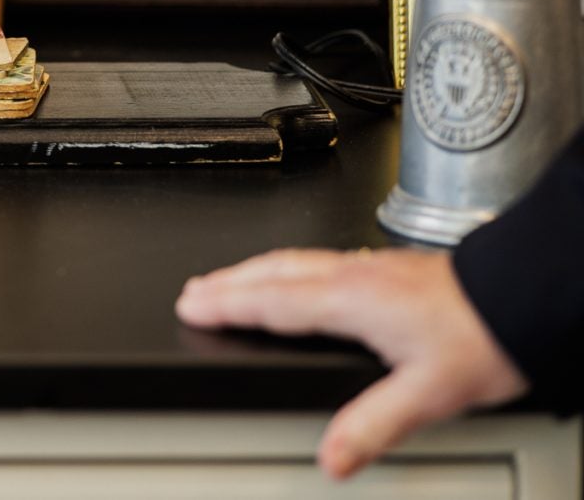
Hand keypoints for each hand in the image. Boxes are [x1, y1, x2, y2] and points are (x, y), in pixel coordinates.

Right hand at [177, 249, 524, 478]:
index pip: (271, 301)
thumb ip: (373, 425)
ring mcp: (371, 266)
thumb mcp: (429, 395)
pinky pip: (318, 259)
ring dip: (254, 270)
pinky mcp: (388, 267)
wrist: (524, 295)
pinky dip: (288, 267)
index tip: (191, 305)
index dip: (226, 304)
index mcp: (350, 301)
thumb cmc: (483, 338)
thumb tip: (332, 457)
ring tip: (231, 279)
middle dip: (228, 281)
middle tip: (194, 290)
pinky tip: (300, 276)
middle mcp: (354, 276)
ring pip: (295, 260)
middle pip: (273, 272)